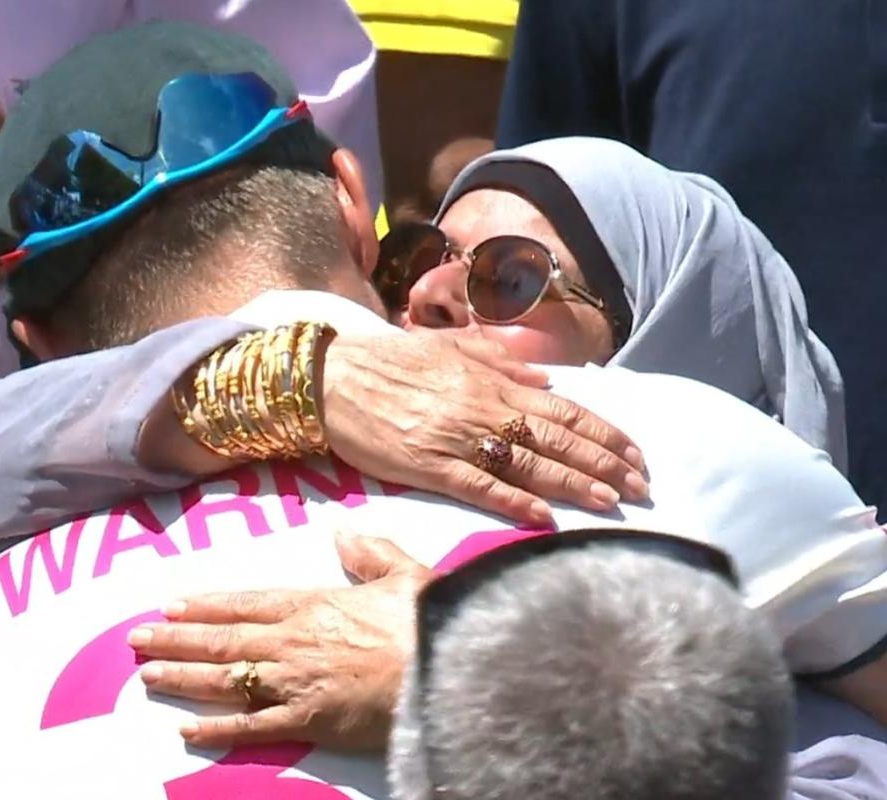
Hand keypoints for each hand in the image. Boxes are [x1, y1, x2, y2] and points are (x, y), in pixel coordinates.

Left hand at [129, 531, 428, 750]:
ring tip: (146, 675)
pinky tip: (186, 730)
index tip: (171, 605)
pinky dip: (217, 730)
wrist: (449, 670)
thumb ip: (370, 553)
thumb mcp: (403, 574)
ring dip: (183, 677)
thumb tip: (343, 533)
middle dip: (175, 639)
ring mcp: (294, 682)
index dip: (204, 605)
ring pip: (224, 679)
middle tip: (136, 639)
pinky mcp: (307, 721)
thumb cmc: (430, 622)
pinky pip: (251, 727)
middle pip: (221, 640)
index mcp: (311, 604)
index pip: (244, 603)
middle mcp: (291, 640)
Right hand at [319, 328, 647, 525]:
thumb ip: (499, 361)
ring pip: (528, 465)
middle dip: (604, 464)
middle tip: (643, 488)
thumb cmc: (387, 363)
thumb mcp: (448, 349)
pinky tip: (543, 519)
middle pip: (556, 440)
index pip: (563, 410)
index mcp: (490, 381)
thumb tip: (546, 379)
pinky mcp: (427, 466)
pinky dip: (513, 503)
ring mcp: (456, 438)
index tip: (637, 454)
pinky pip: (479, 486)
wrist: (328, 379)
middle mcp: (482, 409)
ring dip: (572, 485)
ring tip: (611, 503)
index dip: (604, 433)